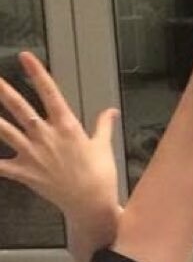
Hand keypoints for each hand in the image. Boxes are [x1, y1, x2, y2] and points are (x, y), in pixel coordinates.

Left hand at [0, 52, 118, 219]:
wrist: (92, 204)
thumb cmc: (100, 176)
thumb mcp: (103, 147)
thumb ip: (104, 126)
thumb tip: (112, 112)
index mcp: (67, 126)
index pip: (50, 93)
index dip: (37, 73)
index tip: (25, 57)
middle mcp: (47, 137)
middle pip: (20, 109)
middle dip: (4, 92)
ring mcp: (34, 155)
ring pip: (6, 132)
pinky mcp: (26, 173)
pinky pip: (2, 167)